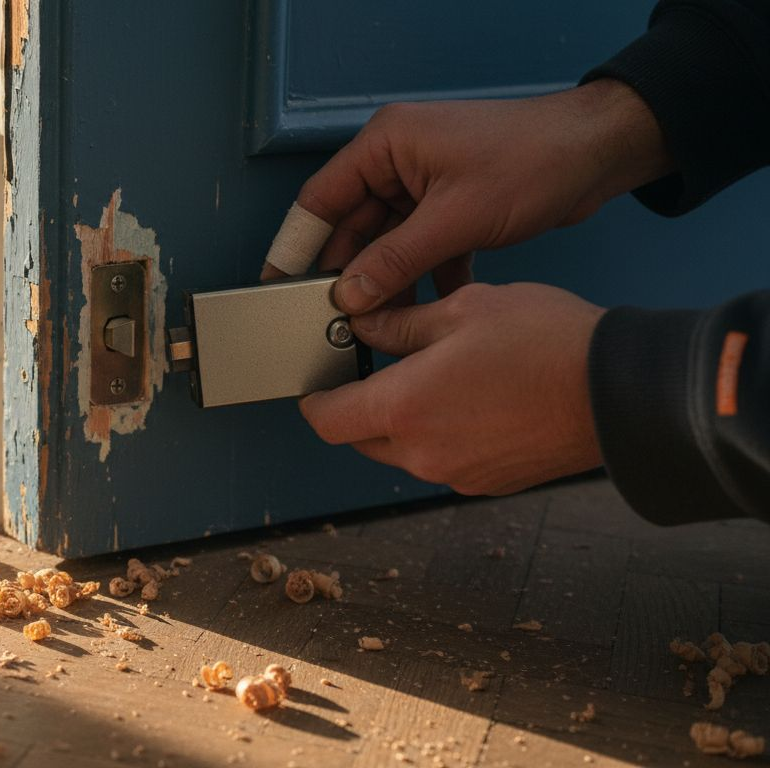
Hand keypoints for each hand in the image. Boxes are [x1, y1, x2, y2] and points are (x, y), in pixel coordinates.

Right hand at [262, 79, 671, 312]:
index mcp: (386, 146)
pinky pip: (420, 248)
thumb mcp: (454, 219)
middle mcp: (397, 162)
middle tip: (335, 319)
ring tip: (379, 325)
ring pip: (387, 244)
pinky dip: (423, 277)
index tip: (277, 283)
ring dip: (387, 282)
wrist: (596, 153)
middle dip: (348, 274)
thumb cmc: (531, 161)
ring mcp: (424, 185)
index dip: (297, 245)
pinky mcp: (450, 206)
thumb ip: (395, 260)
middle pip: (352, 227)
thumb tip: (349, 295)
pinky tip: (426, 312)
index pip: (321, 200)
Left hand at [299, 282, 603, 495]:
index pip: (327, 421)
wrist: (623, 393)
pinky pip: (442, 460)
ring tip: (435, 376)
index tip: (319, 382)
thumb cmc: (547, 344)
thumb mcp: (464, 309)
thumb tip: (366, 327)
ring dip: (404, 421)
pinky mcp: (488, 483)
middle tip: (379, 367)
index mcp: (403, 410)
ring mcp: (456, 475)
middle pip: (362, 438)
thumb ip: (402, 324)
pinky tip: (469, 398)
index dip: (316, 400)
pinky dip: (441, 434)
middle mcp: (422, 453)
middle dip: (360, 407)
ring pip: (403, 451)